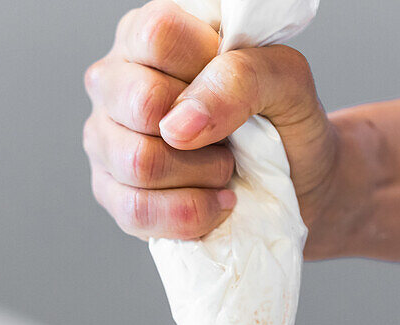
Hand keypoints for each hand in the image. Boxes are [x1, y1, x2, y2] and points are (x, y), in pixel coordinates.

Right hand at [83, 0, 338, 250]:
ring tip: (223, 170)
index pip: (157, 35)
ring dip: (200, 175)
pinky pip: (136, 211)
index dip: (203, 68)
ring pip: (138, 162)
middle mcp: (115, 80)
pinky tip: (215, 204)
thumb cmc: (283, 121)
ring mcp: (104, 138)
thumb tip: (179, 124)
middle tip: (229, 137)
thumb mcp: (285, 81)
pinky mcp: (109, 191)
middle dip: (204, 133)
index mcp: (149, 35)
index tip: (235, 88)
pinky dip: (189, 214)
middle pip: (141, 102)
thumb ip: (242, 77)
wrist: (294, 182)